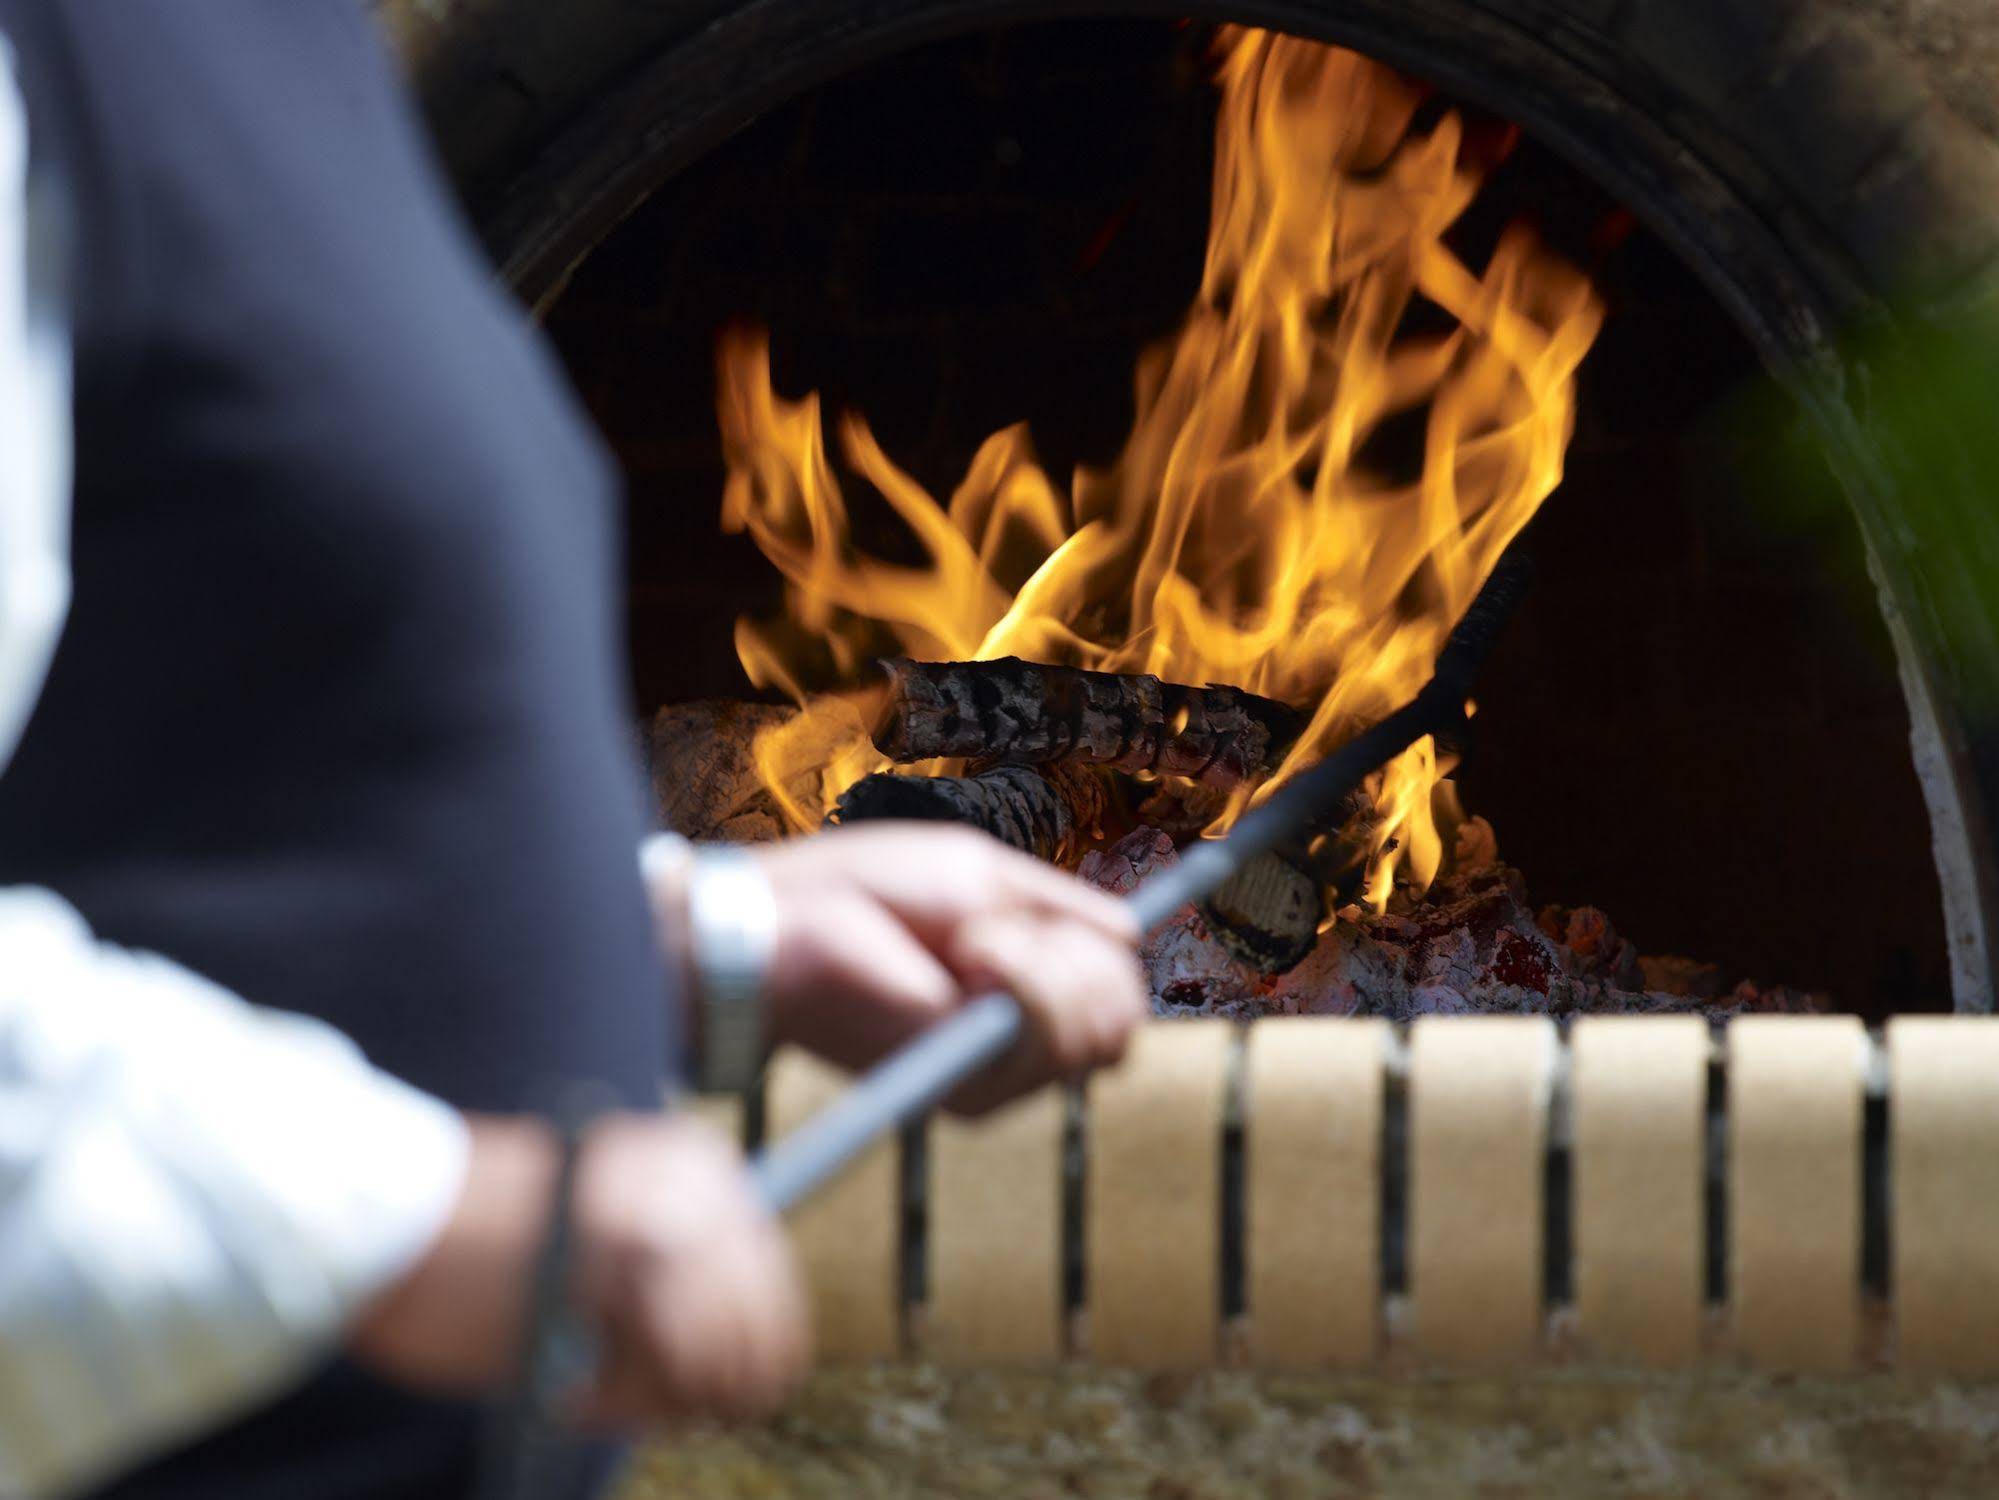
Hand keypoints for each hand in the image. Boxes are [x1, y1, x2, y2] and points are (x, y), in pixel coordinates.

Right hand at [347, 1112, 807, 1425]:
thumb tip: (743, 1354)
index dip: (726, 1359)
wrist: (381, 1215)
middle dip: (699, 1386)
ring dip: (655, 1399)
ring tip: (581, 1392)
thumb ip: (672, 1268)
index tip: (668, 1384)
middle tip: (620, 1397)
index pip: (767, 1289)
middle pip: (760, 1332)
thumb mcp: (596, 1229)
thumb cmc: (476, 1239)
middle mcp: (698, 1185)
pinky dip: (622, 1406)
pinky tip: (566, 1397)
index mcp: (697, 1165)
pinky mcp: (627, 1270)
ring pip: (719, 1360)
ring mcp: (669, 1223)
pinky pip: (671, 1372)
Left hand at [751, 823, 1146, 1113]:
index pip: (1114, 1003)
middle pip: (1119, 1022)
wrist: (786, 921)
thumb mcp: (984, 880)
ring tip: (971, 938)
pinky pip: (1049, 1025)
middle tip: (1002, 925)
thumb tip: (1137, 934)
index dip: (1102, 953)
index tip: (1037, 915)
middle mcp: (1011, 1053)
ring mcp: (993, 1076)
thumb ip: (1061, 911)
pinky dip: (1023, 968)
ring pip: (1097, 1027)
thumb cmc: (867, 891)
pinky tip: (968, 952)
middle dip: (1083, 956)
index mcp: (1016, 1005)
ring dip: (1046, 957)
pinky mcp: (968, 1082)